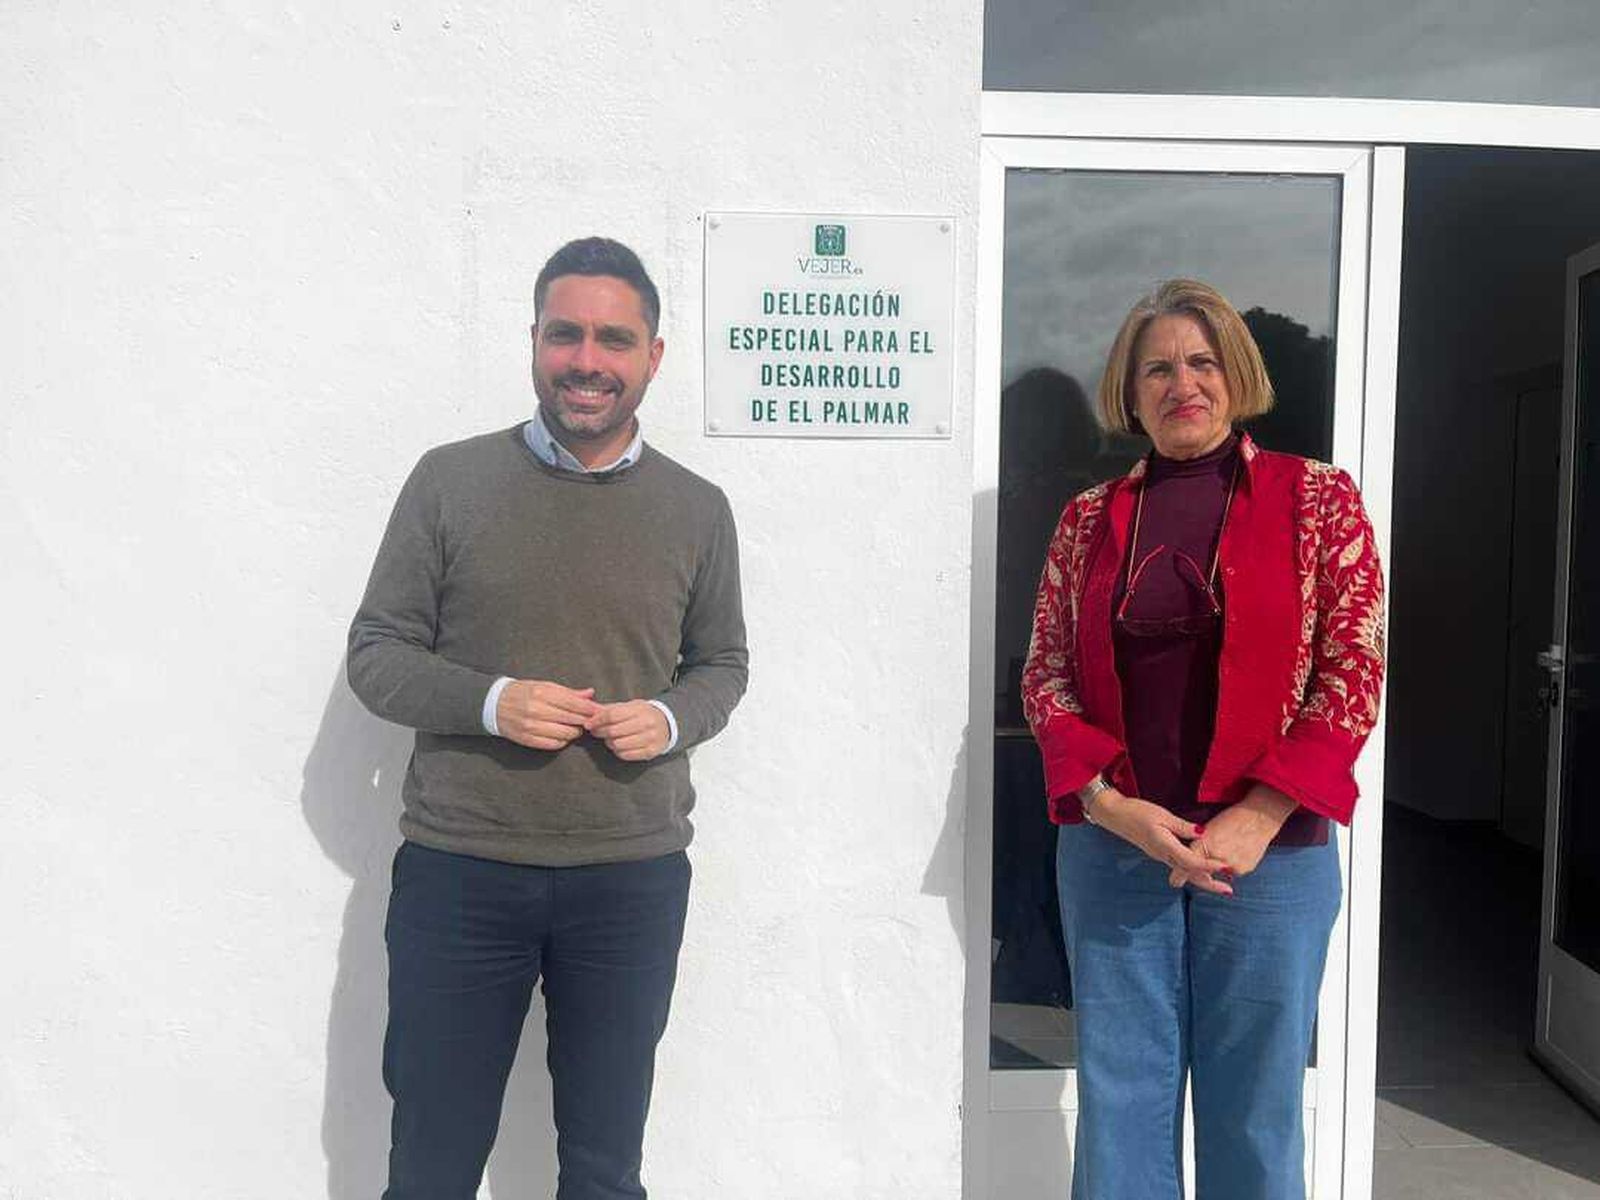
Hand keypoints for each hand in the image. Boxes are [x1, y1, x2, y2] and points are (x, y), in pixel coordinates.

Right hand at [496, 680, 599, 749]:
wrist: (495, 704)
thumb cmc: (523, 692)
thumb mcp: (544, 686)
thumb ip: (568, 692)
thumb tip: (590, 694)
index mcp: (542, 694)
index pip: (573, 703)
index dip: (589, 708)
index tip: (599, 710)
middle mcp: (537, 710)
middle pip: (572, 719)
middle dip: (585, 720)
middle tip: (591, 720)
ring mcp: (532, 726)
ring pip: (565, 734)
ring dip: (575, 732)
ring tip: (575, 727)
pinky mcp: (528, 739)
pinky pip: (554, 744)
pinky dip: (562, 741)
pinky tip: (563, 735)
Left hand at [587, 699, 669, 761]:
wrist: (668, 724)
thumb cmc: (644, 714)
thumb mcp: (631, 706)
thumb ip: (612, 709)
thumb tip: (591, 712)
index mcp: (640, 710)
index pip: (612, 715)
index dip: (597, 720)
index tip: (589, 724)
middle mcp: (646, 724)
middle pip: (613, 731)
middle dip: (600, 732)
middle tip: (597, 731)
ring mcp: (650, 739)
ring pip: (618, 744)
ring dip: (609, 743)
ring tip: (610, 739)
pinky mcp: (650, 752)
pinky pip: (626, 755)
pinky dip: (618, 751)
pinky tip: (619, 746)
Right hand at [1088, 788, 1234, 895]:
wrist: (1115, 815)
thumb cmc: (1137, 812)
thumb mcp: (1162, 815)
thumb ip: (1182, 827)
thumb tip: (1203, 833)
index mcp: (1165, 846)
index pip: (1192, 861)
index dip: (1210, 865)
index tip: (1226, 867)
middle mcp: (1164, 856)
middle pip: (1190, 874)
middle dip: (1210, 883)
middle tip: (1229, 892)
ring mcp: (1161, 856)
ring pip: (1185, 872)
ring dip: (1203, 879)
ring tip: (1220, 884)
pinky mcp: (1159, 853)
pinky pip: (1179, 866)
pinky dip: (1193, 871)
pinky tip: (1200, 870)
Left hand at [1169, 784, 1297, 888]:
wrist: (1259, 817)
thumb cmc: (1231, 819)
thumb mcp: (1208, 829)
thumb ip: (1196, 847)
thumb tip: (1183, 862)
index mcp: (1204, 845)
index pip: (1187, 866)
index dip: (1179, 876)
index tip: (1174, 881)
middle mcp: (1217, 859)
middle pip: (1201, 873)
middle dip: (1196, 873)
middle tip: (1192, 873)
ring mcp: (1232, 866)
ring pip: (1216, 873)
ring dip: (1214, 868)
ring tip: (1223, 848)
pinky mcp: (1244, 869)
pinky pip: (1231, 873)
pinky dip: (1229, 866)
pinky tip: (1234, 851)